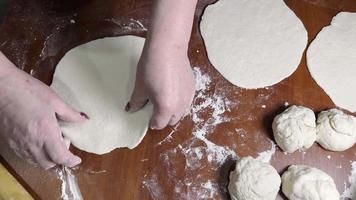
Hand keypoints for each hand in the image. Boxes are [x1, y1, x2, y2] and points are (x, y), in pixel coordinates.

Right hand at [0, 52, 87, 168]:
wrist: (1, 87)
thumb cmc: (28, 90)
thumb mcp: (54, 100)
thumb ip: (69, 113)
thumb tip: (83, 120)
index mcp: (45, 132)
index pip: (60, 157)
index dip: (70, 161)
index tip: (76, 160)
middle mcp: (32, 142)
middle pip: (48, 164)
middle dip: (60, 159)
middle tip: (63, 141)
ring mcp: (19, 144)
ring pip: (36, 162)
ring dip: (47, 158)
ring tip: (51, 141)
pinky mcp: (10, 142)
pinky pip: (25, 156)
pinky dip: (35, 155)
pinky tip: (38, 141)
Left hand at [126, 47, 194, 129]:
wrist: (168, 48)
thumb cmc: (151, 68)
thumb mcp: (140, 86)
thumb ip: (136, 102)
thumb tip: (132, 109)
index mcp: (166, 109)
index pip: (159, 124)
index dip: (151, 122)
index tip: (146, 116)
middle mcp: (180, 106)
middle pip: (172, 121)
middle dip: (163, 118)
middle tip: (154, 107)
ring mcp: (189, 96)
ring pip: (181, 111)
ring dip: (172, 110)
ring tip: (164, 98)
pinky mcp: (193, 87)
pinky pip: (186, 100)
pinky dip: (179, 100)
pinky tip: (172, 88)